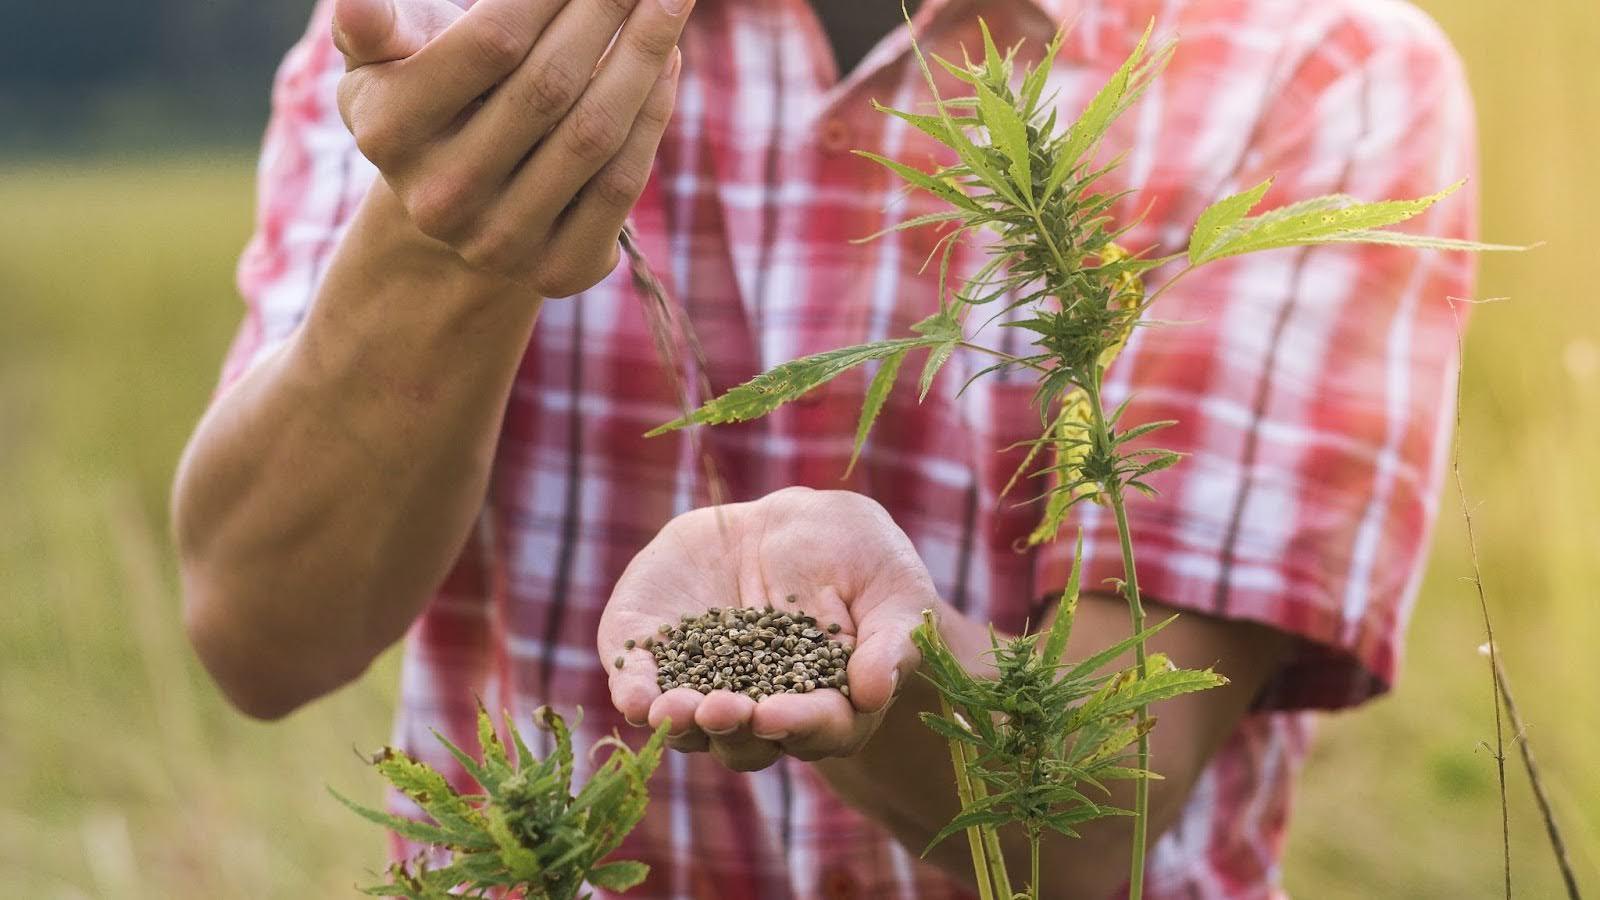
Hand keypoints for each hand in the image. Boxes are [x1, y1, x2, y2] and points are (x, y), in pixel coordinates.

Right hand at [332, 0, 688, 294]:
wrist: (457, 205)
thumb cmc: (430, 95)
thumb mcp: (385, 58)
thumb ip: (372, 25)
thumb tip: (357, 4)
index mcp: (389, 130)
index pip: (492, 44)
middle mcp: (442, 198)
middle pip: (551, 86)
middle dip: (607, 14)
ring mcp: (502, 243)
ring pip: (594, 133)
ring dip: (642, 57)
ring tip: (669, 2)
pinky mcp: (560, 271)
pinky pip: (622, 183)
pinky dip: (653, 114)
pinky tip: (665, 61)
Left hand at [599, 488, 935, 770]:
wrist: (796, 525)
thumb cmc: (862, 560)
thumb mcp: (893, 590)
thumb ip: (889, 641)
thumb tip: (874, 690)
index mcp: (829, 705)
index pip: (817, 727)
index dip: (796, 724)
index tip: (775, 714)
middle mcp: (763, 710)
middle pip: (746, 741)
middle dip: (731, 729)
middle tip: (723, 710)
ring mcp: (707, 687)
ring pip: (690, 726)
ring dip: (680, 723)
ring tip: (673, 709)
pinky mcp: (662, 655)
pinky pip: (642, 685)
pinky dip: (636, 692)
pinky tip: (634, 694)